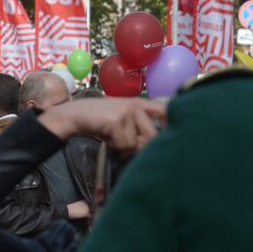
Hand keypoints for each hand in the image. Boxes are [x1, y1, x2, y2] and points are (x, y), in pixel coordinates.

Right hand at [37, 97, 166, 154]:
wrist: (76, 114)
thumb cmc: (101, 121)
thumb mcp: (123, 120)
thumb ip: (140, 128)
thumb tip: (158, 147)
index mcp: (141, 104)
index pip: (165, 112)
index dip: (173, 124)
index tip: (176, 135)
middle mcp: (137, 105)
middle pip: (153, 136)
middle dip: (140, 146)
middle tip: (123, 144)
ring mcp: (128, 111)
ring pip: (137, 143)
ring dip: (124, 147)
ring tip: (112, 137)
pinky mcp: (118, 119)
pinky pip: (124, 144)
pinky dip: (114, 146)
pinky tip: (106, 136)